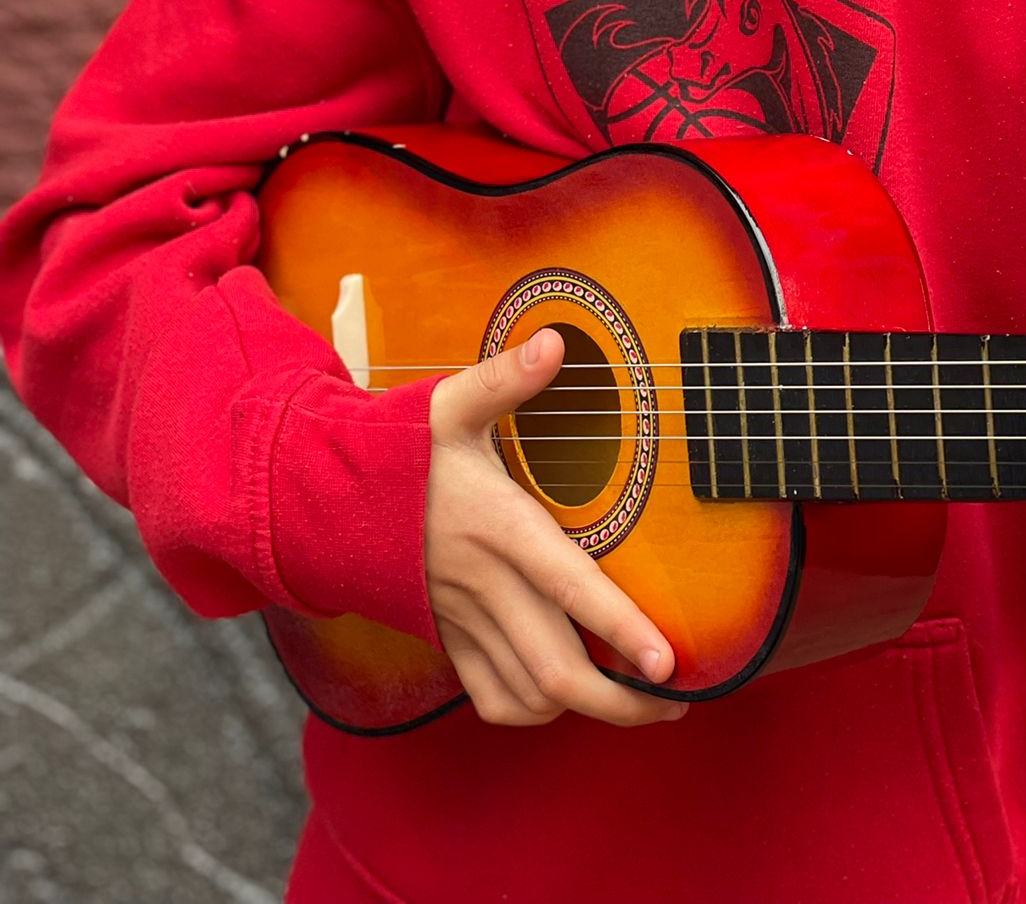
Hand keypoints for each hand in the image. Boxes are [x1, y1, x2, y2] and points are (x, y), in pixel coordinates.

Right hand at [425, 329, 687, 726]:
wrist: (322, 498)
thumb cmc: (395, 449)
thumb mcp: (448, 404)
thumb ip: (503, 379)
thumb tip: (554, 342)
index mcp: (498, 527)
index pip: (569, 586)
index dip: (619, 629)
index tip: (666, 663)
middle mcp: (484, 585)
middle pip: (557, 669)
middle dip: (622, 702)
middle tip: (675, 704)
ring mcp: (463, 621)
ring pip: (529, 695)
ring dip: (585, 711)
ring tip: (637, 704)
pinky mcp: (446, 638)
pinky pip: (492, 699)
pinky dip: (532, 710)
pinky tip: (565, 695)